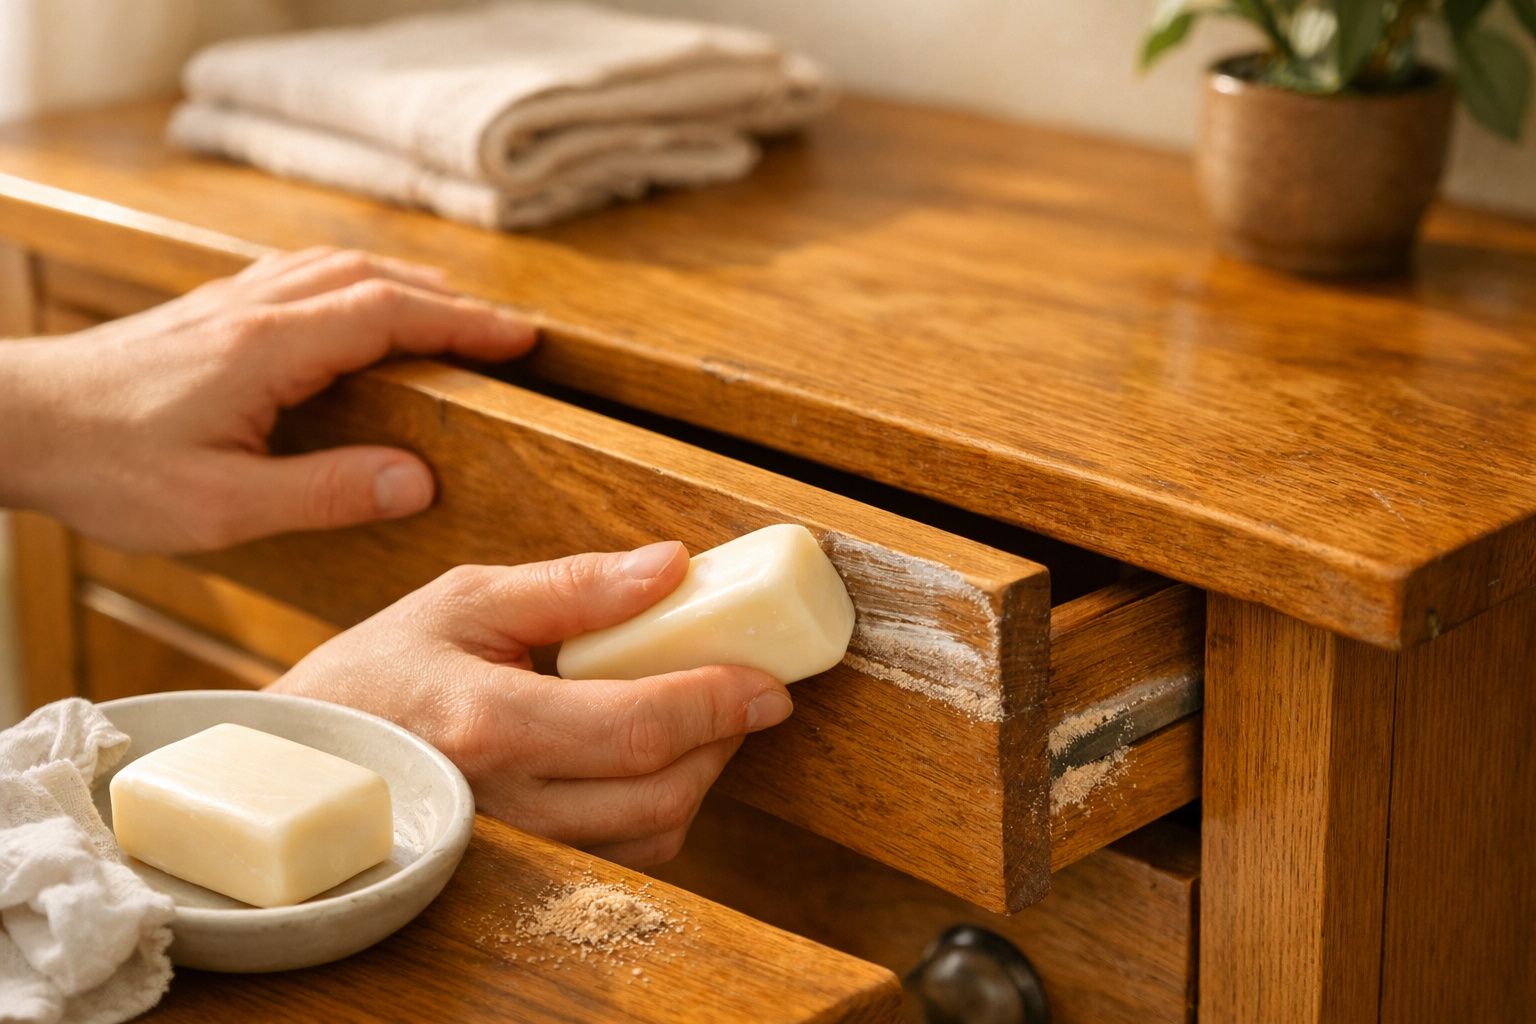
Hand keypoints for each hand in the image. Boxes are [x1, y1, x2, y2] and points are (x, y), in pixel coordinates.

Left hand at [0, 247, 534, 551]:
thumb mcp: (220, 505)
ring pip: (335, 267)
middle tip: (502, 329)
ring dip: (402, 283)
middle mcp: (254, 310)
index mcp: (268, 349)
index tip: (520, 335)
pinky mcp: (205, 312)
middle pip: (373, 279)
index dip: (464, 323)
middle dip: (448, 300)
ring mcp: (227, 303)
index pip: (391, 315)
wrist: (12, 422)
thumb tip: (416, 480)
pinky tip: (352, 301)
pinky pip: (297, 273)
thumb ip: (324, 491)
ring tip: (447, 311)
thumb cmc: (106, 466)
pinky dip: (350, 278)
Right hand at [269, 541, 794, 866]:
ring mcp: (512, 850)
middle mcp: (503, 803)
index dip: (718, 704)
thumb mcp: (467, 599)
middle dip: (721, 741)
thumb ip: (573, 586)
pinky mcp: (521, 873)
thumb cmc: (382, 669)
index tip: (770, 682)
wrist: (306, 758)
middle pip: (657, 796)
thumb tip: (671, 566)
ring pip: (648, 838)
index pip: (635, 728)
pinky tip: (649, 757)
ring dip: (696, 778)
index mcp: (488, 724)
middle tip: (741, 690)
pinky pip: (619, 857)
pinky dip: (656, 809)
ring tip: (695, 716)